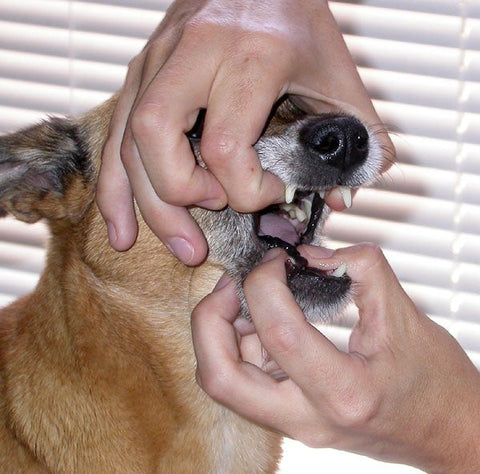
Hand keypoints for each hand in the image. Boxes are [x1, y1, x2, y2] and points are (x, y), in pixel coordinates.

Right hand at [96, 0, 393, 263]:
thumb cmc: (299, 21)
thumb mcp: (339, 74)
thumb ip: (359, 137)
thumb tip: (342, 198)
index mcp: (249, 54)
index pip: (227, 146)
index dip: (248, 189)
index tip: (274, 189)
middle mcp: (192, 54)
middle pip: (158, 142)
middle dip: (182, 200)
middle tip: (212, 226)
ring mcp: (156, 61)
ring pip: (129, 144)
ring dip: (149, 207)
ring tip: (179, 246)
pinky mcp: (140, 73)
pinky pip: (115, 136)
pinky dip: (116, 190)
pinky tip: (124, 228)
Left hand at [192, 244, 479, 472]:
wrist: (449, 433)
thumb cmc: (436, 380)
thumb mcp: (404, 315)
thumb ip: (358, 268)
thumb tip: (308, 253)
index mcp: (342, 392)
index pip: (278, 331)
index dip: (265, 282)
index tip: (275, 260)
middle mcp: (306, 418)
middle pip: (220, 376)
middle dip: (210, 319)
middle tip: (232, 285)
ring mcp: (293, 424)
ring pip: (223, 380)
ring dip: (222, 330)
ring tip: (249, 297)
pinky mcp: (290, 419)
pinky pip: (242, 381)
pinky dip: (239, 344)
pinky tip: (264, 320)